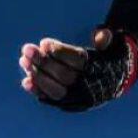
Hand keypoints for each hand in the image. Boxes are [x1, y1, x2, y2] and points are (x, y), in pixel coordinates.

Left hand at [18, 28, 137, 112]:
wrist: (114, 84)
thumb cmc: (109, 59)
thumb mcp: (112, 46)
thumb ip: (106, 39)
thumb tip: (100, 34)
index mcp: (100, 69)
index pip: (78, 61)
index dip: (60, 51)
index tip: (44, 42)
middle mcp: (90, 86)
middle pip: (64, 75)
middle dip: (44, 62)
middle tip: (27, 49)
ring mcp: (79, 98)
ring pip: (56, 90)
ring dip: (38, 76)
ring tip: (23, 61)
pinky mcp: (69, 104)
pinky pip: (52, 99)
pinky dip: (38, 91)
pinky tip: (25, 81)